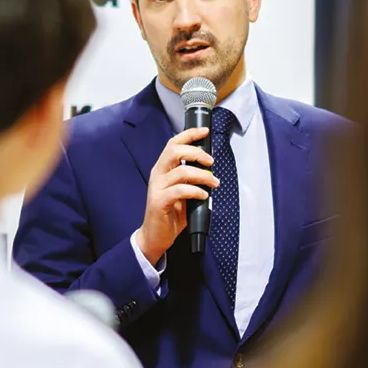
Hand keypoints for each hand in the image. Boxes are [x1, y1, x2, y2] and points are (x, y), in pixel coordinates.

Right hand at [135, 127, 218, 263]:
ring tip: (213, 183)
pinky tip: (204, 196)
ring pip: (181, 171)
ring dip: (203, 175)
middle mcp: (157, 175)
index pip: (173, 144)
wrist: (154, 236)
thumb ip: (191, 178)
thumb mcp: (182, 191)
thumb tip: (210, 167)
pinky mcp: (159, 202)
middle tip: (211, 161)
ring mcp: (157, 188)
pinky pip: (180, 190)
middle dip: (197, 152)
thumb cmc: (170, 213)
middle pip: (174, 151)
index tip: (204, 131)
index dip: (189, 134)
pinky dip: (196, 191)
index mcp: (162, 169)